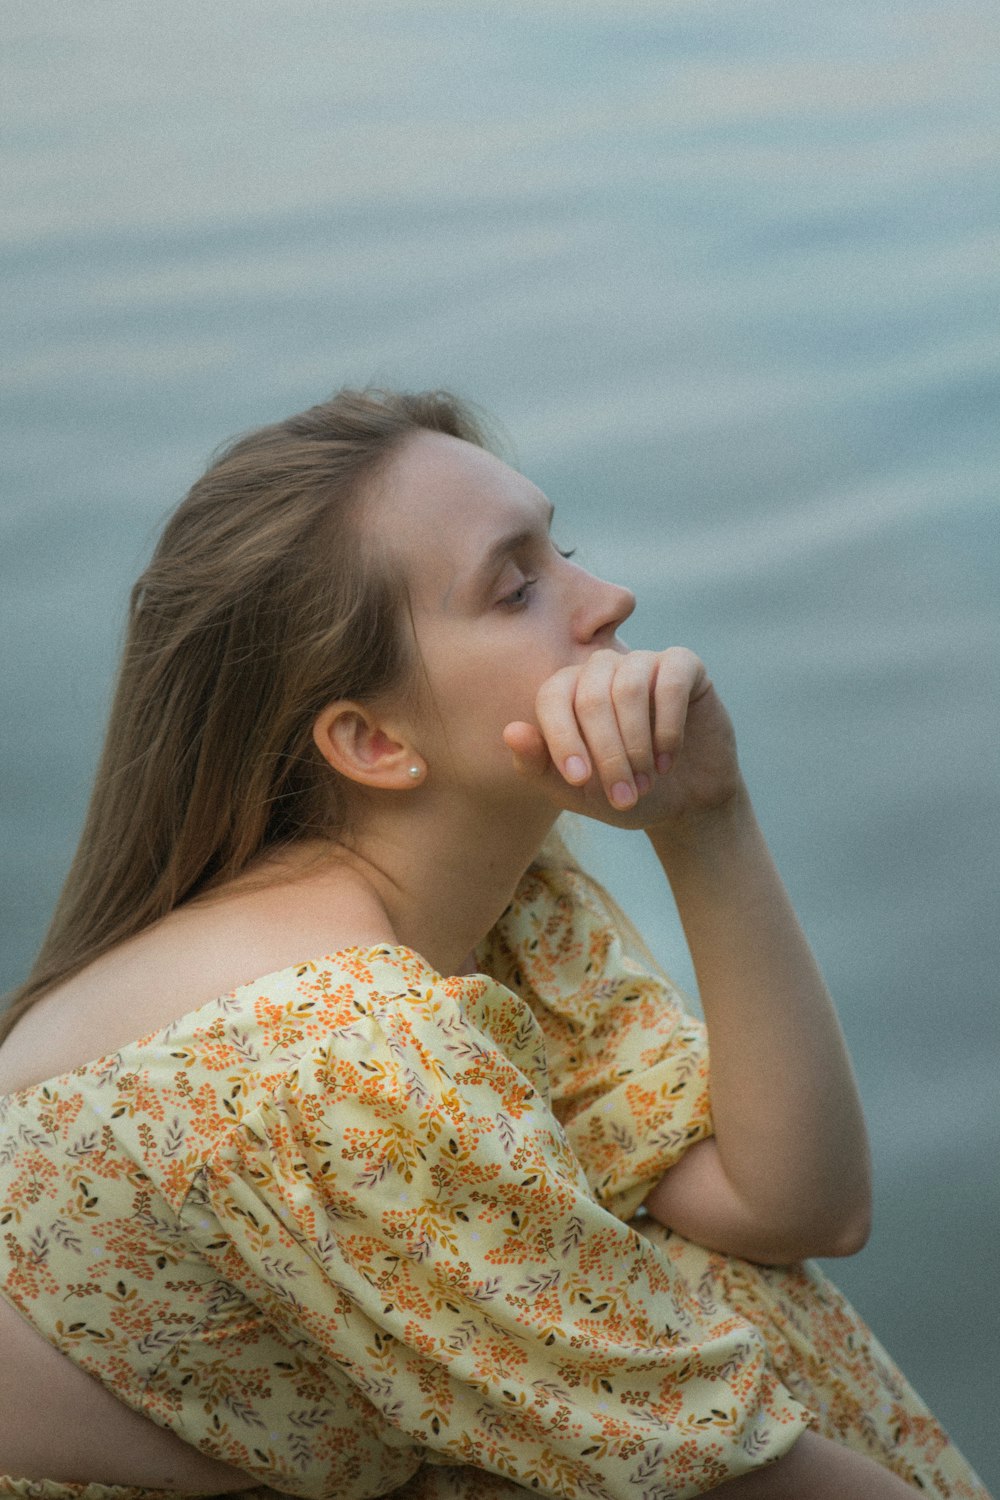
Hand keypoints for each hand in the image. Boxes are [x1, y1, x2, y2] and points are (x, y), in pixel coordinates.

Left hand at [502, 646, 742, 830]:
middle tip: (623, 796)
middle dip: (607, 755)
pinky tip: (667, 760)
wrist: (684, 803)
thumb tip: (511, 732)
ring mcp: (643, 662)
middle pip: (591, 698)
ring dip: (637, 745)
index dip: (561, 738)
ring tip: (645, 782)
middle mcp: (601, 668)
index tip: (578, 781)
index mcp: (568, 691)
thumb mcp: (575, 792)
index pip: (552, 697)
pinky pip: (670, 682)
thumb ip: (538, 766)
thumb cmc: (623, 792)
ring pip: (629, 688)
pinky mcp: (683, 665)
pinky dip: (668, 728)